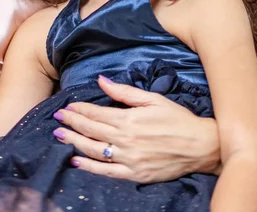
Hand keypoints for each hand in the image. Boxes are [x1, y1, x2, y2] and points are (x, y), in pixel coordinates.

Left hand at [52, 75, 220, 182]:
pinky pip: (106, 172)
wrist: (199, 146)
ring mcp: (129, 159)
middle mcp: (126, 140)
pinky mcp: (134, 174)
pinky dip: (89, 167)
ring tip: (59, 135)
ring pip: (94, 151)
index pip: (97, 114)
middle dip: (72, 123)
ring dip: (74, 142)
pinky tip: (76, 161)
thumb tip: (101, 80)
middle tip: (56, 118)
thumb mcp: (152, 99)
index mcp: (129, 119)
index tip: (67, 105)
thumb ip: (124, 92)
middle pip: (91, 131)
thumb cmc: (177, 119)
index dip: (80, 109)